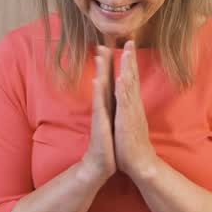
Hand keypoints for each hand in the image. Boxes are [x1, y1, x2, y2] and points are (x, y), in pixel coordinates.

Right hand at [80, 45, 115, 184]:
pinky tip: (99, 81)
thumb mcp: (111, 125)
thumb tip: (112, 103)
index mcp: (108, 107)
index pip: (109, 83)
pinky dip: (100, 93)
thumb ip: (110, 112)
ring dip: (101, 73)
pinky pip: (100, 105)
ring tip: (100, 57)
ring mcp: (100, 115)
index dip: (109, 67)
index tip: (109, 50)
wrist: (100, 165)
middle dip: (103, 64)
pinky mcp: (100, 123)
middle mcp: (103, 108)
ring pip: (101, 90)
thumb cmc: (107, 145)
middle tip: (101, 45)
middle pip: (103, 82)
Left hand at [114, 40, 158, 180]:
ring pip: (129, 87)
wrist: (141, 165)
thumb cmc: (132, 145)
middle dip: (130, 59)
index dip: (129, 63)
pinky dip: (122, 90)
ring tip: (126, 54)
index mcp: (131, 105)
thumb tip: (126, 101)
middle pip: (132, 78)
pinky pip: (124, 103)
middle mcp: (133, 106)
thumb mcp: (129, 124)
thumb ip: (128, 111)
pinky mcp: (127, 122)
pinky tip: (120, 79)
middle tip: (129, 41)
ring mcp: (131, 113)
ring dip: (127, 70)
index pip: (131, 80)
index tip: (127, 47)